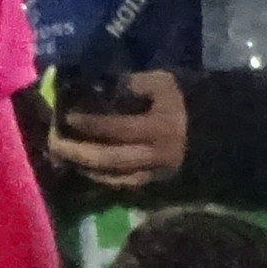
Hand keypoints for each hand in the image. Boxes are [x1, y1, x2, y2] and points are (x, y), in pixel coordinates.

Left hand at [46, 69, 188, 190]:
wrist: (212, 129)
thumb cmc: (185, 100)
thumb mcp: (162, 83)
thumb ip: (132, 84)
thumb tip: (96, 85)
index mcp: (157, 127)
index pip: (116, 128)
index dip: (89, 124)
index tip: (67, 116)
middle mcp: (154, 155)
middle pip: (108, 158)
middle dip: (77, 152)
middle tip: (53, 143)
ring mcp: (154, 172)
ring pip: (113, 176)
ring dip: (85, 167)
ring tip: (63, 156)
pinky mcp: (154, 181)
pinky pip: (123, 184)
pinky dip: (102, 178)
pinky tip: (86, 169)